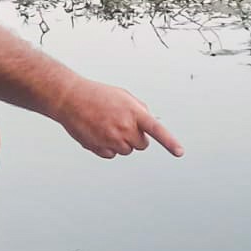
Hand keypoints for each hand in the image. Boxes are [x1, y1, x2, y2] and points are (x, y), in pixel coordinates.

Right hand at [54, 78, 183, 159]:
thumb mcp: (124, 96)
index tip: (180, 152)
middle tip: (122, 124)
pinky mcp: (99, 148)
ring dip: (122, 142)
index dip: (170, 142)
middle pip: (142, 145)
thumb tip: (149, 125)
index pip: (156, 130)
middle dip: (136, 137)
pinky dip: (108, 147)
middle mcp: (124, 128)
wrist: (71, 99)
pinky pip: (112, 155)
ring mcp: (111, 139)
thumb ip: (140, 110)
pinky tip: (98, 132)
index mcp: (133, 113)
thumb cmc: (98, 95)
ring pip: (127, 150)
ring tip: (108, 125)